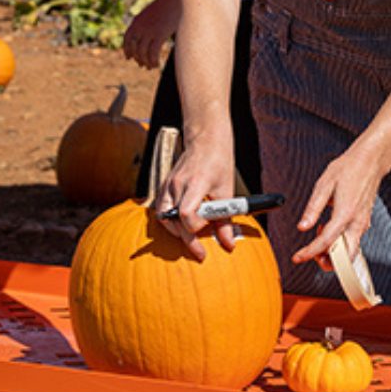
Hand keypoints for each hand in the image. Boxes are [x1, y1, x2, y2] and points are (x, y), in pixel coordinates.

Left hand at [122, 0, 179, 68]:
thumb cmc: (167, 5)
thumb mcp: (151, 14)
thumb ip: (146, 23)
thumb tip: (147, 35)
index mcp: (137, 21)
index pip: (127, 38)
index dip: (127, 49)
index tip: (128, 57)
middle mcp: (140, 27)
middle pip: (134, 47)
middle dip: (137, 58)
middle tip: (142, 65)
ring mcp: (149, 31)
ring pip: (143, 52)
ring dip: (146, 62)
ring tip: (150, 66)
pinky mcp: (159, 35)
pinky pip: (153, 53)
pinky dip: (153, 61)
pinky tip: (156, 64)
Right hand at [155, 133, 235, 261]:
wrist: (206, 139)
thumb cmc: (219, 161)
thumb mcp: (227, 190)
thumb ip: (225, 219)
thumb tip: (228, 245)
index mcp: (195, 182)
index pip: (186, 213)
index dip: (196, 227)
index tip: (208, 229)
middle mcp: (176, 183)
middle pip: (173, 220)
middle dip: (186, 239)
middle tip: (200, 253)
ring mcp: (168, 184)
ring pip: (163, 217)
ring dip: (176, 230)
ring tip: (192, 236)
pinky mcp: (164, 185)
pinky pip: (161, 209)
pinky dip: (170, 221)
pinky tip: (183, 224)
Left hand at [291, 142, 386, 264]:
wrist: (369, 162)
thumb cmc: (348, 169)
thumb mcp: (324, 185)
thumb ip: (313, 208)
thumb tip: (302, 227)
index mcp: (345, 213)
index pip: (327, 241)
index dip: (310, 252)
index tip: (298, 257)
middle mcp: (357, 222)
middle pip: (345, 256)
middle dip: (328, 262)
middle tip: (311, 256)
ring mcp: (363, 223)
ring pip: (351, 251)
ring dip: (334, 253)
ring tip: (318, 238)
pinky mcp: (363, 222)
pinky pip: (353, 240)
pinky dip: (340, 243)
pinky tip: (327, 229)